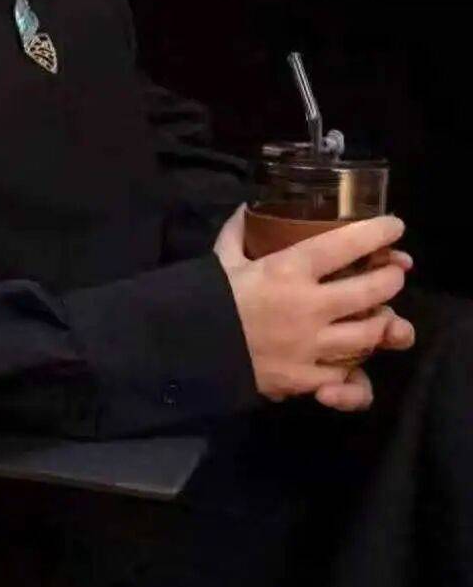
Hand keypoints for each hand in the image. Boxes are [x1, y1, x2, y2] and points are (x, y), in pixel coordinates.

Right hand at [213, 204, 410, 403]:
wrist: (191, 350)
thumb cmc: (209, 298)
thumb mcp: (222, 259)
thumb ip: (238, 233)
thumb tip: (247, 208)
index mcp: (289, 269)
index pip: (346, 244)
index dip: (378, 231)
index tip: (394, 226)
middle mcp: (310, 306)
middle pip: (373, 290)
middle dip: (392, 278)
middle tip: (395, 272)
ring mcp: (312, 345)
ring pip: (370, 334)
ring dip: (383, 322)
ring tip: (384, 315)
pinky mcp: (307, 378)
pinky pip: (346, 373)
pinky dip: (353, 364)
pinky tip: (352, 355)